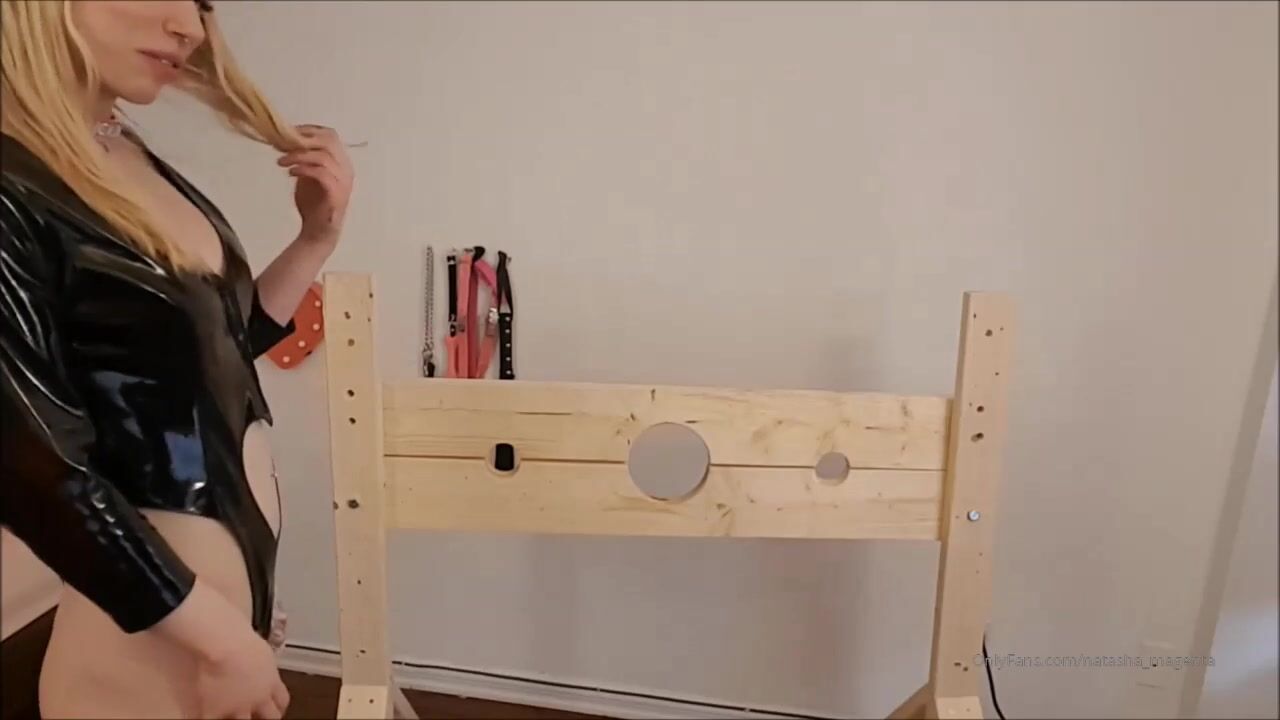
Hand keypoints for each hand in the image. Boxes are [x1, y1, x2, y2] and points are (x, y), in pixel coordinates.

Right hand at [194, 621, 290, 718]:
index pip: (282, 700)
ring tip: (232, 715)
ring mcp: (237, 707)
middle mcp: (258, 698)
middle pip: (271, 717)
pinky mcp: (215, 711)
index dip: (278, 705)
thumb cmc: (243, 636)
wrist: (225, 644)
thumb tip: (260, 658)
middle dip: (266, 717)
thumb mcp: (261, 648)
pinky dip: (210, 718)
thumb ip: (262, 661)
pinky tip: (206, 714)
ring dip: (239, 719)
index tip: (275, 707)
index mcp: (271, 681)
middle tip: (260, 716)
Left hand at [277, 124, 353, 246]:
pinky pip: (321, 173)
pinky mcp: (337, 193)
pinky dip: (304, 169)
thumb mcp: (307, 175)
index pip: (330, 135)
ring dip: (298, 155)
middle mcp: (346, 169)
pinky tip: (291, 172)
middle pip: (329, 141)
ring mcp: (343, 181)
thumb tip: (286, 141)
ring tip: (281, 161)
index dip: (308, 130)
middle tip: (283, 144)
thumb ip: (304, 159)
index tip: (287, 132)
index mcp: (341, 162)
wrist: (319, 232)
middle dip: (303, 139)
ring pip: (322, 156)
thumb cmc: (313, 205)